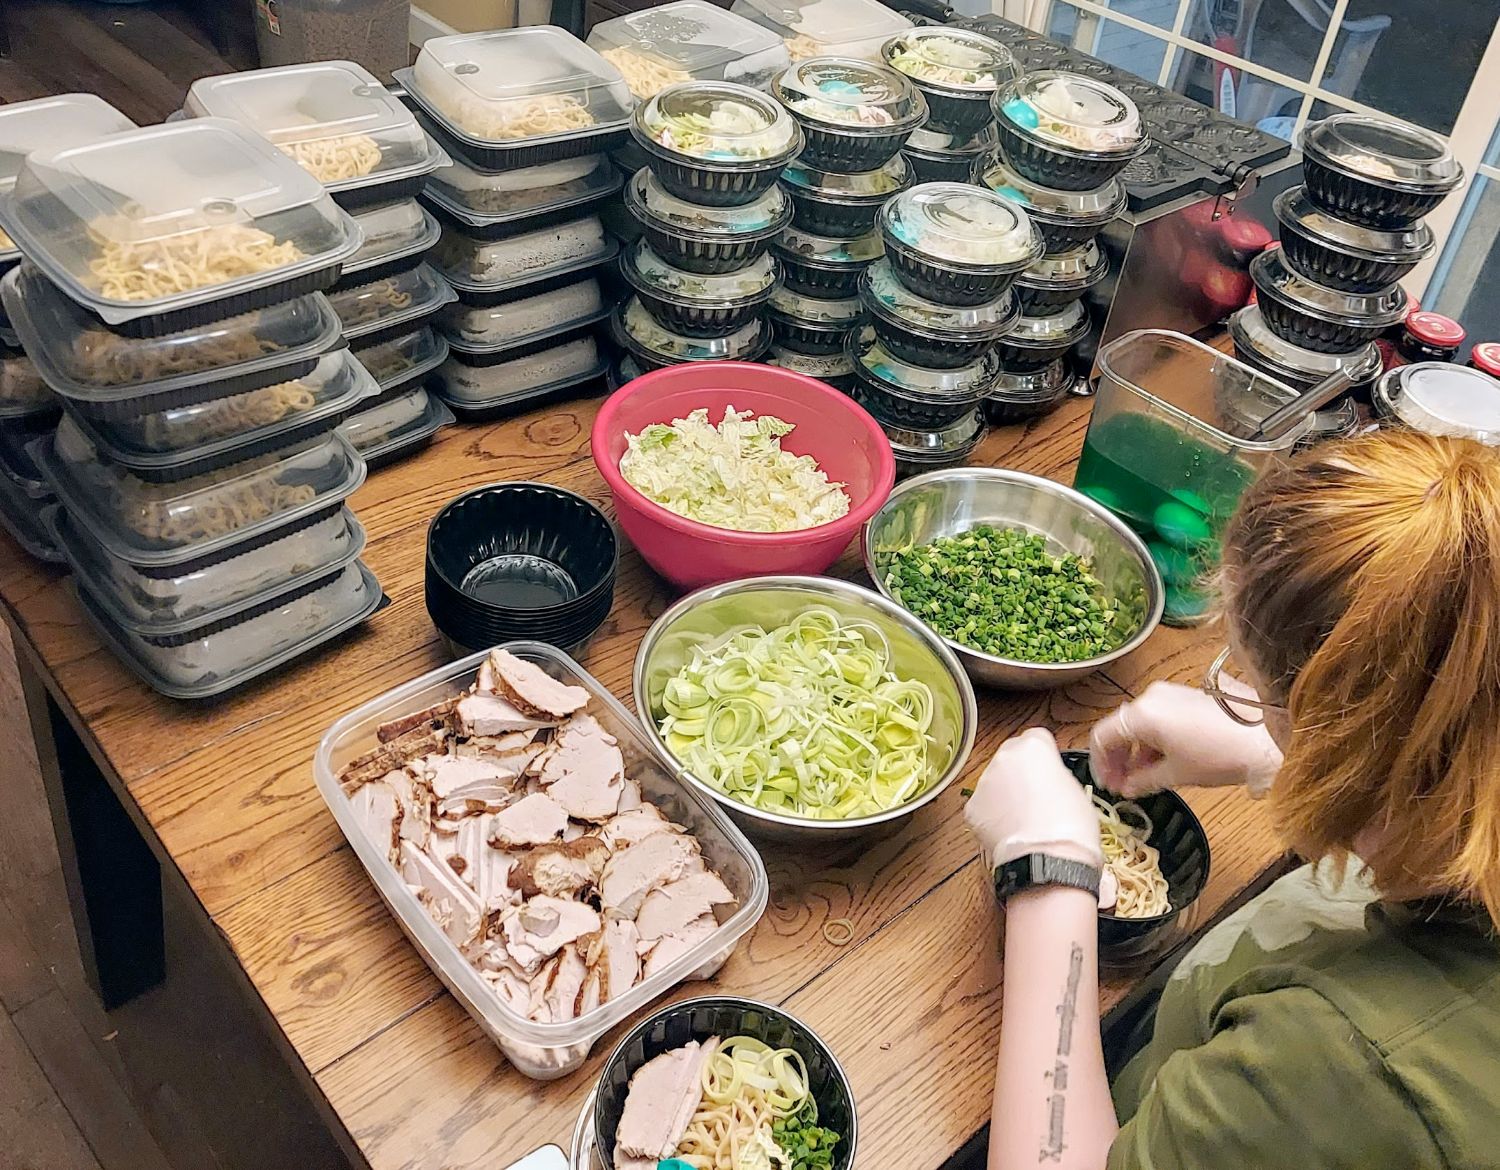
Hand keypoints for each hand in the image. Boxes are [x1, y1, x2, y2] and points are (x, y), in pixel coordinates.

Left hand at [964, 727, 1102, 869]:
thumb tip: (1048, 781)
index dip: (1044, 756)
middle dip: (1020, 773)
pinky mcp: (972, 808)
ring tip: (1023, 821)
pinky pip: (983, 808)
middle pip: (1010, 757)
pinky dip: (992, 817)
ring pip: (994, 783)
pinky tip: (1009, 832)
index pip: (1036, 738)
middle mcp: (1004, 758)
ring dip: (1004, 795)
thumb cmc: (1072, 826)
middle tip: (1036, 798)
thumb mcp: (1076, 788)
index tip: (1048, 771)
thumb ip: (1056, 774)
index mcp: (1034, 746)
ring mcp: (984, 782)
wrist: (1049, 858)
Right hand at [1088, 681, 1281, 798]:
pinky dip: (1155, 740)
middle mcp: (1151, 697)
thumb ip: (1142, 780)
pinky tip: (1165, 761)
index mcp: (1141, 714)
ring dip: (1138, 751)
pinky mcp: (1189, 695)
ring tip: (1146, 778)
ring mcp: (1171, 693)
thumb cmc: (1219, 755)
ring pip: (1141, 724)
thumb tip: (1126, 787)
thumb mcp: (1176, 774)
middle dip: (1119, 759)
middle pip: (1121, 728)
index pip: (1102, 737)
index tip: (1108, 785)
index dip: (1100, 764)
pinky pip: (1160, 717)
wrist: (1268, 735)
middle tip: (1123, 785)